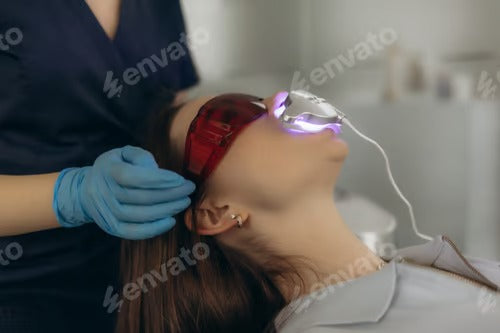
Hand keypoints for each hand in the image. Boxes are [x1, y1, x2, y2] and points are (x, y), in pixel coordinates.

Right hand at [53, 145, 194, 239]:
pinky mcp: (111, 227)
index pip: (134, 177)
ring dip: (167, 210)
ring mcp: (107, 213)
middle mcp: (105, 193)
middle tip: (189, 189)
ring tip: (184, 202)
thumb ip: (140, 156)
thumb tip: (156, 169)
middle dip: (171, 194)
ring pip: (140, 215)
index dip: (159, 179)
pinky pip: (134, 232)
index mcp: (108, 171)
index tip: (180, 179)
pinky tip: (171, 220)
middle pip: (142, 197)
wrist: (85, 191)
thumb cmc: (114, 168)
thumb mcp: (122, 154)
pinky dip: (154, 229)